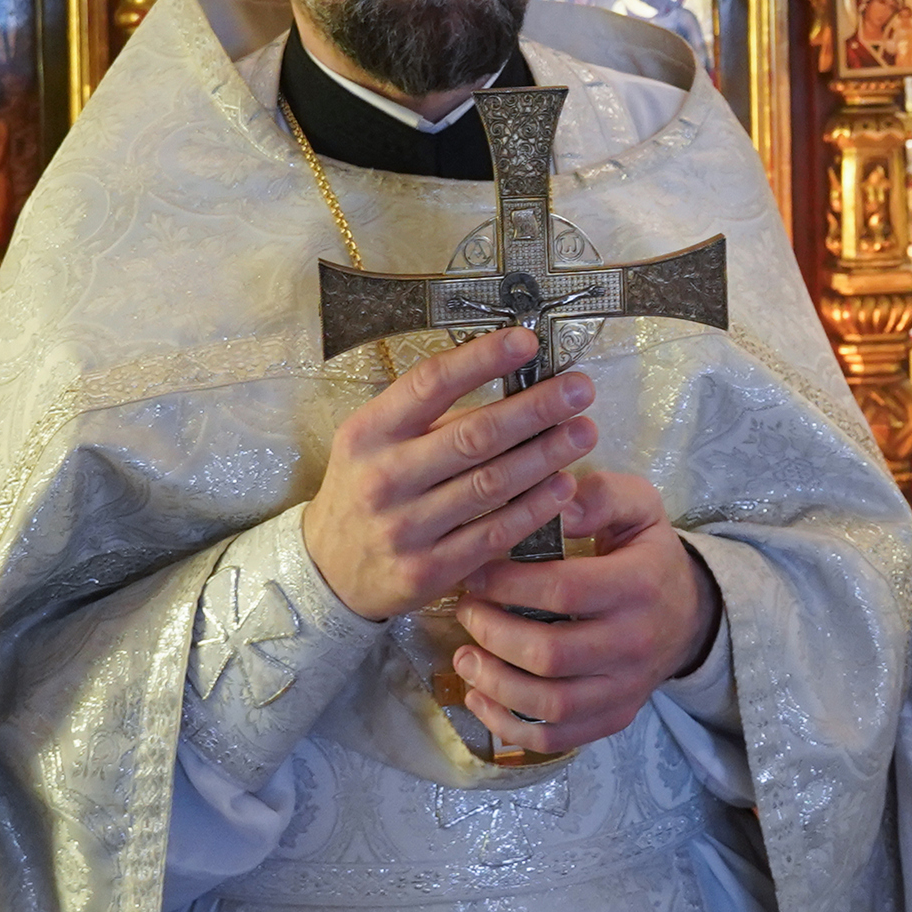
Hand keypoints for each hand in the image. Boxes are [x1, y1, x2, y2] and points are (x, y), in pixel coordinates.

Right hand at [302, 328, 596, 623]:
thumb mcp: (373, 441)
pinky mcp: (428, 571)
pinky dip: (534, 509)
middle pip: (474, 435)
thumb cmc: (364, 489)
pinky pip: (493, 534)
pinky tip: (563, 487)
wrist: (327, 570)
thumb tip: (510, 378)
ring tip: (584, 432)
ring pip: (491, 485)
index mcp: (369, 432)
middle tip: (580, 389)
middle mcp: (384, 477)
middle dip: (535, 408)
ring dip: (545, 456)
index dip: (482, 359)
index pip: (431, 383)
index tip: (528, 340)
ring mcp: (405, 527)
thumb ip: (428, 415)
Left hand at [446, 469, 722, 757]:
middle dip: (494, 634)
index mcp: (639, 585)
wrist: (688, 615)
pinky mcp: (613, 718)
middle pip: (551, 654)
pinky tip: (480, 697)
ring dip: (494, 684)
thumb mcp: (638, 507)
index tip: (475, 573)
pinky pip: (556, 737)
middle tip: (466, 611)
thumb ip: (600, 495)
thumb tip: (556, 503)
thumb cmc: (646, 555)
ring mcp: (625, 688)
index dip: (509, 584)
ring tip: (464, 657)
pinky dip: (509, 725)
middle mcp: (635, 643)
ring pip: (549, 704)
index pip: (565, 590)